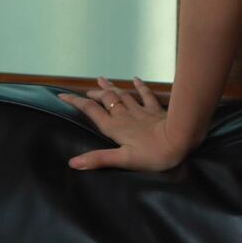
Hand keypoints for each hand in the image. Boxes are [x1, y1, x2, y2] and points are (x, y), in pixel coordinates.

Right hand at [56, 75, 185, 171]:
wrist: (179, 140)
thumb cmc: (152, 154)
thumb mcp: (123, 160)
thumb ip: (98, 159)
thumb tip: (73, 163)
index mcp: (114, 127)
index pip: (91, 110)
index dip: (76, 102)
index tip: (62, 95)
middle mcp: (124, 115)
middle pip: (106, 99)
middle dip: (94, 94)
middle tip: (87, 90)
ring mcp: (140, 111)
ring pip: (122, 95)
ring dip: (112, 87)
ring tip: (102, 79)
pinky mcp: (154, 110)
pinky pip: (145, 95)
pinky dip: (139, 87)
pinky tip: (136, 79)